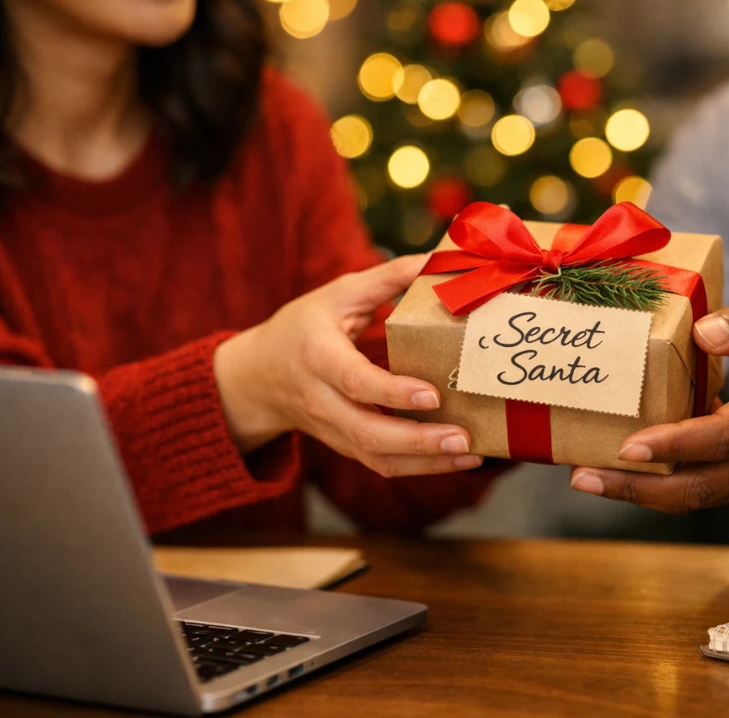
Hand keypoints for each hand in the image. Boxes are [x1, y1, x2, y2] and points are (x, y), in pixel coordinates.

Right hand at [214, 255, 480, 477]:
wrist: (258, 376)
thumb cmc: (303, 327)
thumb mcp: (337, 294)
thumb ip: (386, 279)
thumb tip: (436, 260)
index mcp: (317, 356)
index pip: (354, 381)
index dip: (391, 392)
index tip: (432, 394)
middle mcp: (322, 400)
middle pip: (367, 432)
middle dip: (418, 441)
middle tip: (463, 438)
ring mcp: (333, 429)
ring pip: (377, 457)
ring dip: (426, 463)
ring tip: (470, 454)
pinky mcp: (346, 446)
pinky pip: (381, 464)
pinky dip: (420, 468)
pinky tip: (457, 460)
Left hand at [569, 286, 728, 512]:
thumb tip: (703, 332)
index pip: (728, 435)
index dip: (677, 444)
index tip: (628, 445)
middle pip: (706, 485)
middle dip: (641, 488)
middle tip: (583, 476)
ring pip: (701, 496)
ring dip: (643, 494)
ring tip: (588, 479)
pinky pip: (706, 489)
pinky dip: (662, 486)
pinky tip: (621, 472)